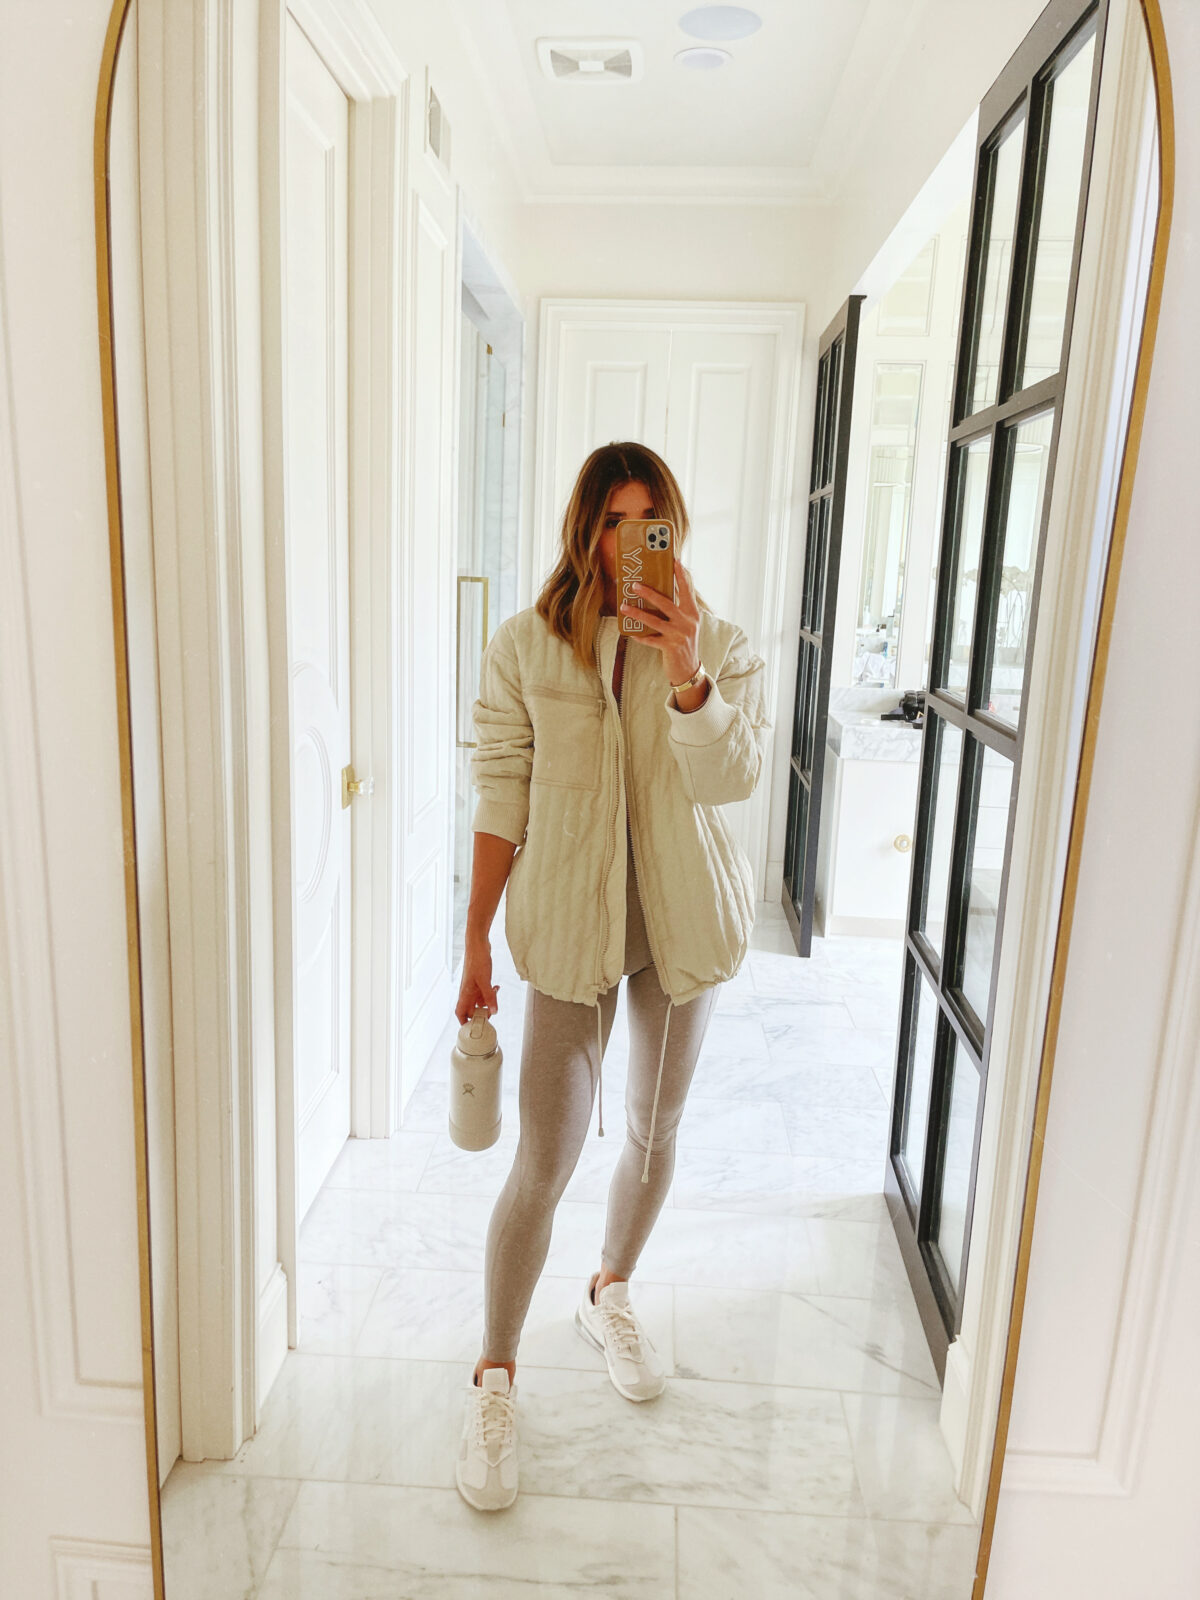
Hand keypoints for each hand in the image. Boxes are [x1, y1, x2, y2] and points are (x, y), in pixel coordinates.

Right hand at [456, 939, 499, 1024]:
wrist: (477, 944)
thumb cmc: (477, 961)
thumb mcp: (485, 981)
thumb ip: (489, 997)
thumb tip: (493, 1012)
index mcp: (465, 993)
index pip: (460, 1013)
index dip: (465, 1022)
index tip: (474, 1028)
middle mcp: (467, 991)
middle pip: (472, 1009)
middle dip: (482, 1011)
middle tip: (492, 1009)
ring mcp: (473, 986)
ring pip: (479, 1000)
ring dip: (488, 1000)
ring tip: (496, 993)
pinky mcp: (478, 980)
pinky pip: (484, 991)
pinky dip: (490, 992)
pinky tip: (496, 987)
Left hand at [620, 562, 700, 684]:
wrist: (689, 669)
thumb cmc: (684, 642)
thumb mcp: (686, 624)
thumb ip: (678, 609)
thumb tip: (658, 593)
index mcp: (692, 613)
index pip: (686, 590)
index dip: (680, 576)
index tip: (674, 561)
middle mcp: (687, 623)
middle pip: (666, 603)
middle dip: (649, 593)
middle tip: (634, 585)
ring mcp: (679, 635)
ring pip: (655, 621)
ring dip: (637, 613)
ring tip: (624, 606)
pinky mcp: (670, 647)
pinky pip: (651, 640)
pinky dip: (640, 636)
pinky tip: (631, 633)